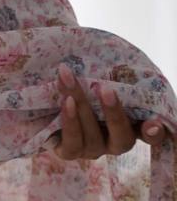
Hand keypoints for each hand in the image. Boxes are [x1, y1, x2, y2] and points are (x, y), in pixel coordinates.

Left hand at [51, 63, 166, 160]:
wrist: (45, 92)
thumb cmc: (80, 77)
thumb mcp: (96, 72)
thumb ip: (110, 70)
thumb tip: (113, 49)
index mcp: (128, 124)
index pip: (150, 134)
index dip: (154, 132)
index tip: (153, 122)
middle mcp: (113, 141)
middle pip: (122, 138)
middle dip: (114, 114)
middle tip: (106, 89)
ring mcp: (92, 149)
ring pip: (93, 137)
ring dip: (81, 106)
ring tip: (68, 79)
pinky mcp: (68, 151)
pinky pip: (72, 144)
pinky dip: (70, 122)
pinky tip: (65, 101)